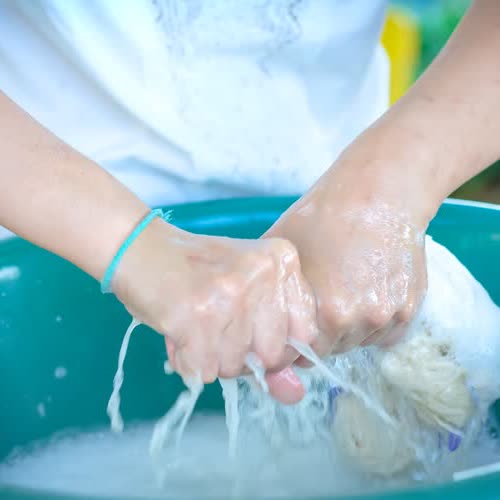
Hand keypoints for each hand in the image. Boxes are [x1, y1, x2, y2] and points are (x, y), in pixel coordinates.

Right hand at [111, 218, 316, 387]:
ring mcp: (232, 294)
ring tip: (195, 325)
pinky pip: (204, 370)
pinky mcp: (198, 316)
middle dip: (243, 356)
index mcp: (283, 260)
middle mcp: (264, 273)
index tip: (252, 335)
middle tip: (217, 329)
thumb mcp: (244, 294)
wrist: (140, 249)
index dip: (277, 348)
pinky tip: (179, 332)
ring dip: (212, 358)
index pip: (305, 333)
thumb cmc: (196, 272)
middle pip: (272, 355)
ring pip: (236, 366)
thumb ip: (274, 343)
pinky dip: (188, 362)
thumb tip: (295, 395)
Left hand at [266, 144, 428, 360]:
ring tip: (343, 292)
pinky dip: (373, 322)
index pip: (304, 351)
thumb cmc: (323, 216)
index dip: (295, 339)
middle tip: (318, 303)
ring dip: (348, 329)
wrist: (377, 193)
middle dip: (321, 333)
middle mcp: (360, 319)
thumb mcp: (281, 248)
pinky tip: (364, 293)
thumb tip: (256, 314)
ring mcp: (389, 315)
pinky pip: (385, 333)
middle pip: (332, 348)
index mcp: (326, 311)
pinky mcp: (410, 308)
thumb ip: (268, 288)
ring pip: (359, 340)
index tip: (293, 325)